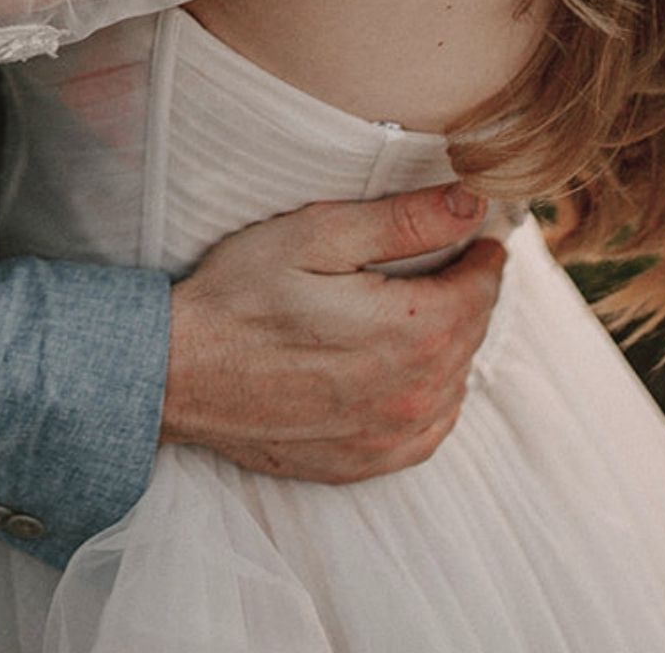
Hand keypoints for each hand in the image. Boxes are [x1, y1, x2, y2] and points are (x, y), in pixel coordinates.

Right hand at [163, 184, 505, 481]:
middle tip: (451, 262)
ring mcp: (389, 435)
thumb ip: (406, 220)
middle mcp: (412, 392)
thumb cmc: (242, 295)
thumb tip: (472, 203)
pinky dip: (432, 396)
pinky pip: (429, 429)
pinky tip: (409, 371)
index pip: (482, 289)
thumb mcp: (321, 235)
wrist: (180, 373)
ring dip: (451, 344)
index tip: (479, 236)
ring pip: (454, 382)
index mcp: (410, 330)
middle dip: (468, 294)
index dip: (483, 255)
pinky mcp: (365, 462)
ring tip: (424, 307)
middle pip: (472, 334)